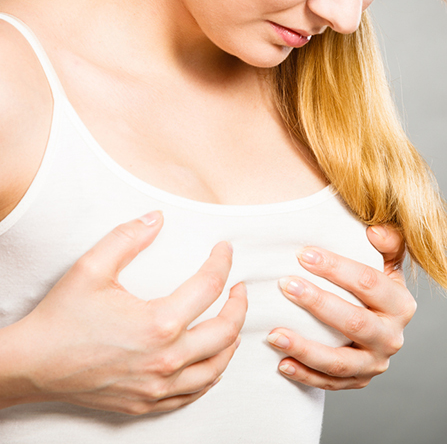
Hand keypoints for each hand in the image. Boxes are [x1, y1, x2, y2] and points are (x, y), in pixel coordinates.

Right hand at [0, 212, 246, 413]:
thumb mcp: (91, 268)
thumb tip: (157, 217)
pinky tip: (211, 357)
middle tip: (238, 287)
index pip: (209, 287)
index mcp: (158, 324)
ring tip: (231, 319)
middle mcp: (165, 360)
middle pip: (226, 331)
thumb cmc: (62, 317)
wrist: (33, 365)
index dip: (223, 262)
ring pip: (216, 367)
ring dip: (232, 340)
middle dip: (239, 304)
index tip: (225, 250)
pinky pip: (195, 392)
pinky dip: (212, 372)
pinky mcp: (148, 403)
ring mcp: (158, 386)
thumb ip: (127, 238)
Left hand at [266, 225, 415, 388]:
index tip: (304, 254)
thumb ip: (387, 241)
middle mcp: (392, 337)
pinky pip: (329, 383)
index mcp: (400, 304)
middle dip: (317, 303)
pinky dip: (304, 375)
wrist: (380, 322)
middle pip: (354, 322)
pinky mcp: (358, 380)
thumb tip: (375, 231)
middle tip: (285, 285)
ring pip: (339, 361)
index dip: (336, 268)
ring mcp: (375, 363)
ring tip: (273, 334)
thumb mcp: (386, 261)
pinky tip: (281, 363)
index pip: (369, 283)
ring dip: (304, 348)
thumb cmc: (374, 284)